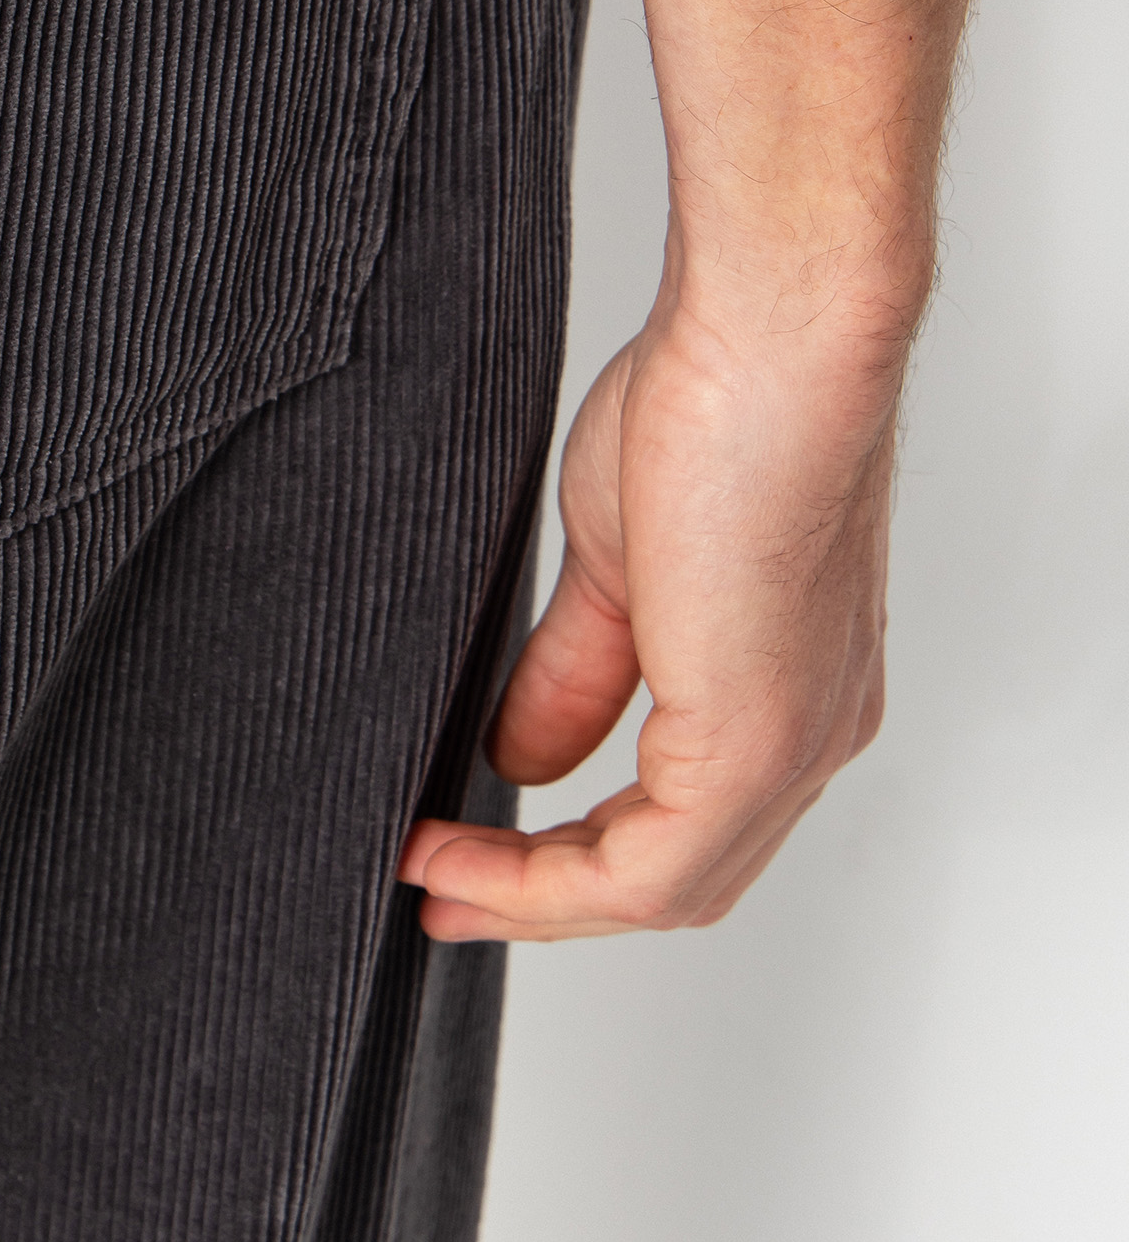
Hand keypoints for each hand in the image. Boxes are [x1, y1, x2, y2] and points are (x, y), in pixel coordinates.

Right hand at [399, 277, 900, 940]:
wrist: (770, 342)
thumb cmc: (721, 397)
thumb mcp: (618, 564)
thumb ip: (576, 671)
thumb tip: (518, 756)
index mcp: (786, 683)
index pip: (683, 820)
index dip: (567, 853)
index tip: (464, 849)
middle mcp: (809, 731)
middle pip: (675, 876)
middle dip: (544, 898)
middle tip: (440, 892)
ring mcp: (790, 745)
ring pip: (663, 890)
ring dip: (532, 899)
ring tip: (431, 879)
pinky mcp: (753, 743)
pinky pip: (646, 871)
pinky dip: (541, 881)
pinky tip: (459, 855)